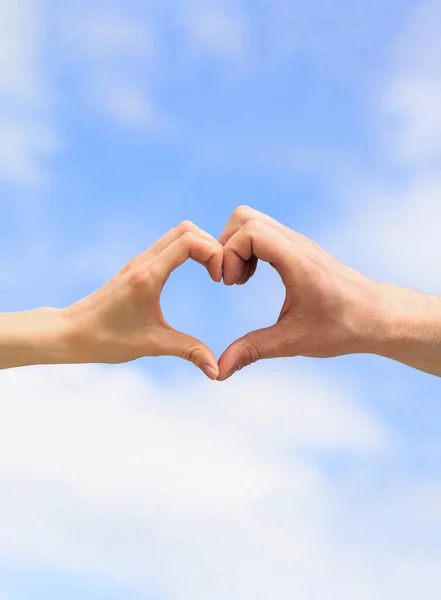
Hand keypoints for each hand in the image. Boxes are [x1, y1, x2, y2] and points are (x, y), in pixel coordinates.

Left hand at [62, 221, 222, 379]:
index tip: (219, 280)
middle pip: (187, 229)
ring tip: (212, 273)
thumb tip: (216, 371)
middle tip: (220, 274)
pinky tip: (195, 273)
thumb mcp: (152, 345)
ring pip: (177, 234)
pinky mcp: (136, 267)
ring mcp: (139, 262)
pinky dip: (188, 250)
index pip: (189, 241)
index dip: (214, 254)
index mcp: (148, 275)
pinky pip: (168, 245)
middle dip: (212, 246)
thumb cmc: (105, 339)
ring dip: (200, 246)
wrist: (70, 333)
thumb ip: (188, 351)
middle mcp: (143, 262)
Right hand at [218, 206, 381, 380]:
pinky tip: (252, 277)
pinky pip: (262, 232)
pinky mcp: (297, 247)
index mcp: (297, 261)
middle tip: (230, 279)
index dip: (229, 254)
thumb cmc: (342, 327)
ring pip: (252, 220)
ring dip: (236, 246)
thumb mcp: (294, 342)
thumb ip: (253, 350)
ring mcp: (297, 242)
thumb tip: (220, 371)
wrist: (376, 316)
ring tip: (240, 279)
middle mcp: (296, 244)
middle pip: (245, 217)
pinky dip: (248, 248)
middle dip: (226, 245)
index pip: (250, 231)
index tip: (230, 285)